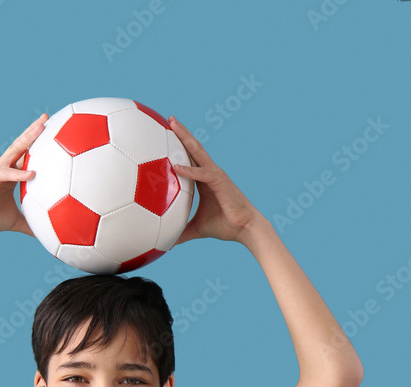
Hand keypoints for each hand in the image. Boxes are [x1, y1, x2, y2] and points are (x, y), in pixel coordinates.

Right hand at [0, 113, 48, 238]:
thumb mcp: (15, 222)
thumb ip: (31, 224)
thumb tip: (47, 234)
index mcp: (11, 175)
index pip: (27, 156)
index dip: (39, 145)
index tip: (54, 134)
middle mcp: (4, 168)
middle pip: (21, 146)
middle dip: (34, 131)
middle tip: (47, 118)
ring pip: (14, 151)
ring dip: (27, 139)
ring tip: (41, 128)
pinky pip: (6, 174)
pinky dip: (19, 174)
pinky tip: (32, 173)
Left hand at [168, 116, 263, 243]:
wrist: (244, 229)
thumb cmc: (224, 226)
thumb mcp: (196, 229)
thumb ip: (181, 232)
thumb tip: (165, 244)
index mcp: (203, 180)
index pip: (189, 159)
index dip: (179, 147)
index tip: (165, 136)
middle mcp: (209, 173)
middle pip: (193, 148)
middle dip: (182, 133)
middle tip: (169, 119)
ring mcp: (215, 175)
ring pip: (197, 152)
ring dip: (185, 138)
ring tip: (173, 124)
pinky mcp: (220, 182)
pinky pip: (201, 174)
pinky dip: (188, 171)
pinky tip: (175, 167)